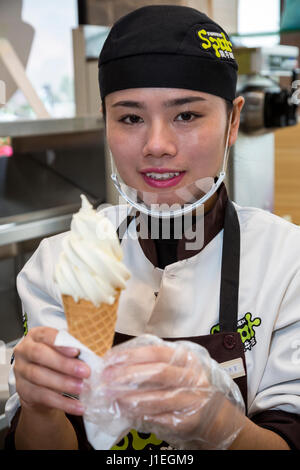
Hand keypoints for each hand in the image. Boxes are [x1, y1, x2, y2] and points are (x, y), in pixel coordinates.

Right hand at [14, 326, 89, 415]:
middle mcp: (24, 351)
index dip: (60, 343)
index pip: (45, 335)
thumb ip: (75, 351)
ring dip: (63, 383)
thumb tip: (96, 358)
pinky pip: (43, 397)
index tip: (76, 351)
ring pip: (39, 377)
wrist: (40, 384)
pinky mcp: (23, 390)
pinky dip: (62, 402)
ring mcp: (21, 371)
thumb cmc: (55, 361)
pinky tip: (77, 406)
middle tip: (85, 372)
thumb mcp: (63, 351)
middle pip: (40, 355)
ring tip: (81, 388)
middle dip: (64, 364)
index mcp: (36, 336)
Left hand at [98, 335, 244, 448]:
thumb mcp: (177, 368)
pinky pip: (160, 418)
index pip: (155, 352)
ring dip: (130, 398)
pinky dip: (141, 416)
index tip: (110, 360)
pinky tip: (126, 413)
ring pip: (158, 398)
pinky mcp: (188, 421)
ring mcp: (192, 400)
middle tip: (107, 379)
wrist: (216, 416)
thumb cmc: (188, 388)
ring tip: (112, 398)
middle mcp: (192, 377)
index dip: (130, 355)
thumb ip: (153, 363)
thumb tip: (116, 363)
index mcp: (186, 359)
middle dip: (128, 375)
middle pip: (157, 372)